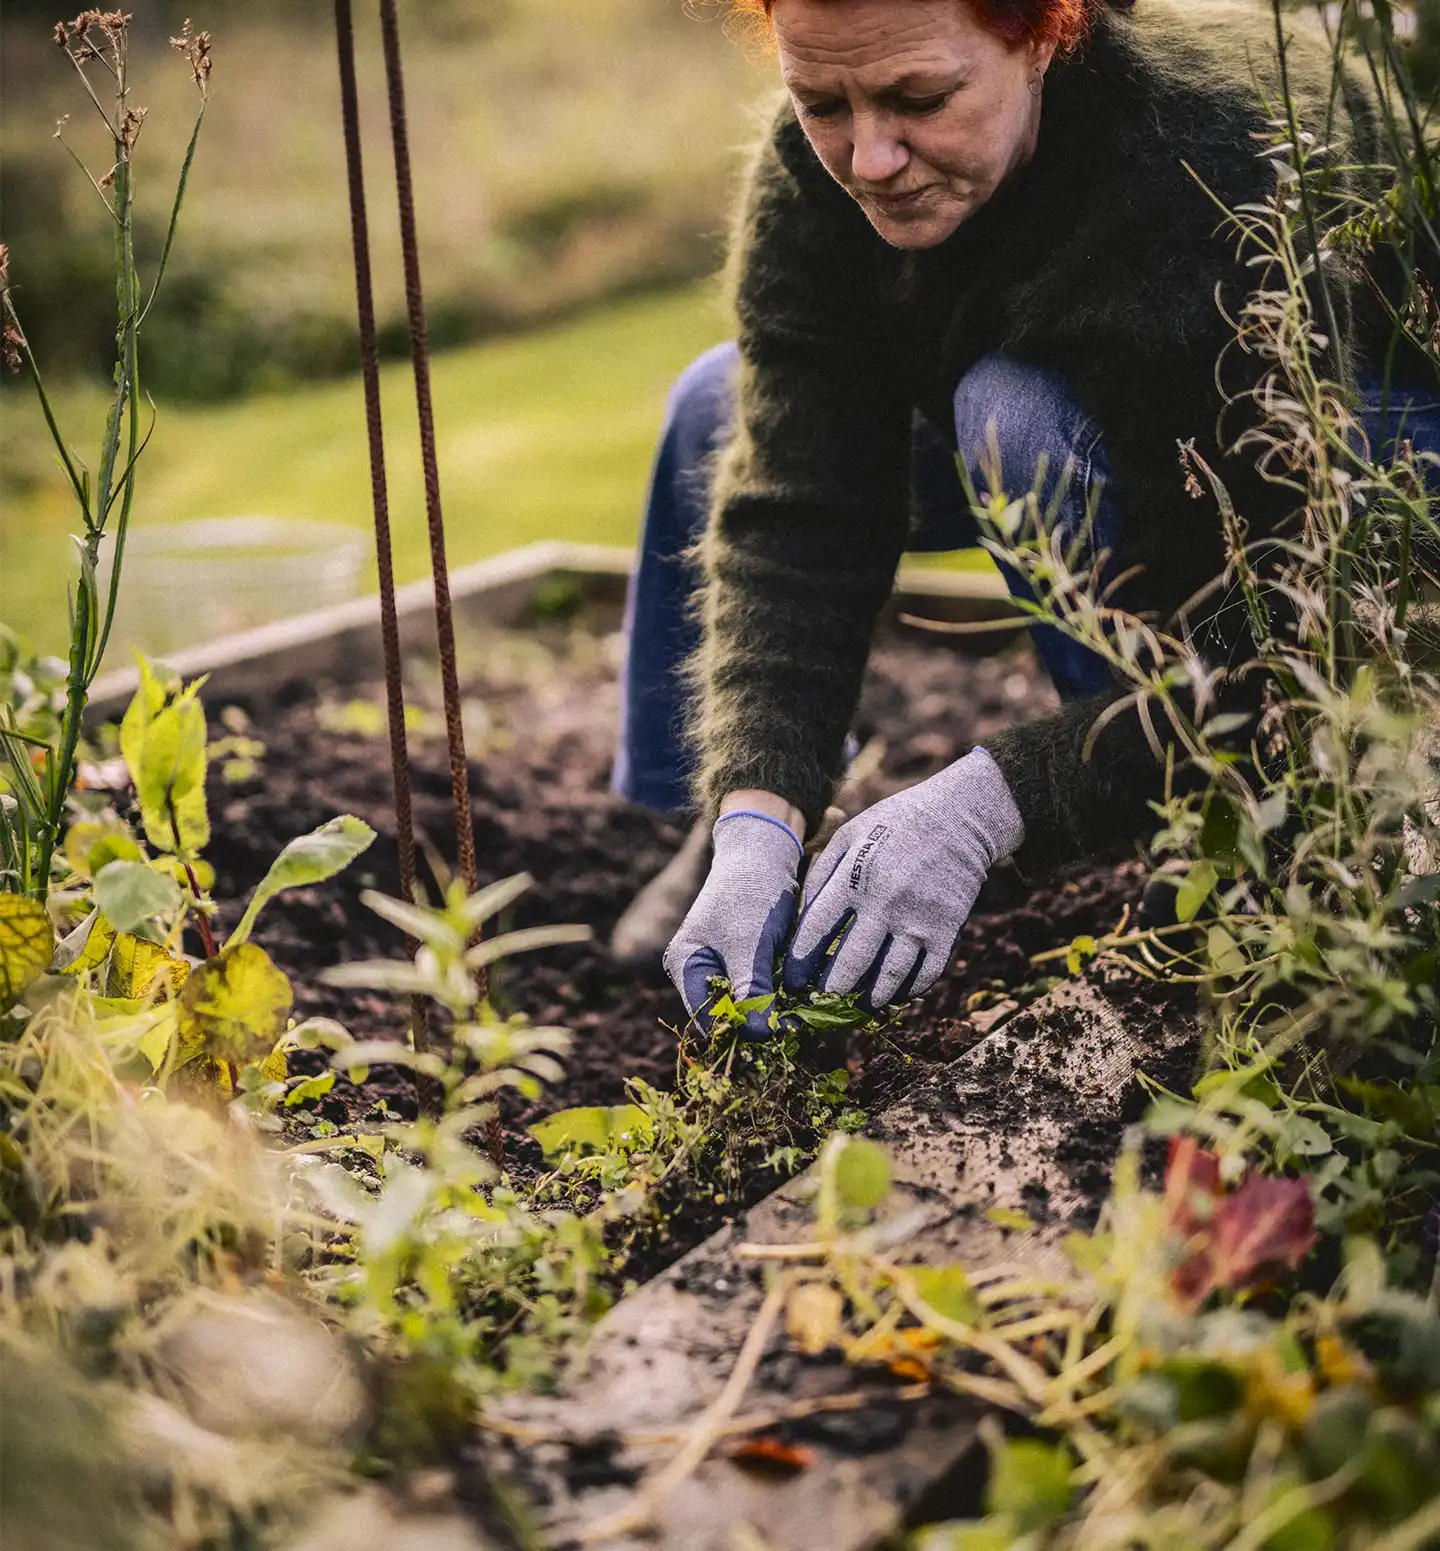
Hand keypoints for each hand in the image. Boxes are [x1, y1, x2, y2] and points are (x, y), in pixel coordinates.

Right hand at [664, 810, 803, 1036]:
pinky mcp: (745, 963)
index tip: (779, 1032)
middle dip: (760, 1021)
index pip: (709, 1020)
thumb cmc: (750, 893)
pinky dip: (780, 995)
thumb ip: (751, 991)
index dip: (742, 1031)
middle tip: (797, 1023)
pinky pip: (762, 992)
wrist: (765, 853)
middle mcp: (698, 972)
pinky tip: (801, 994)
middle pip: (728, 1017)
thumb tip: (761, 1036)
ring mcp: (722, 968)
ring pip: (749, 1007)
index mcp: (684, 966)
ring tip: (802, 1008)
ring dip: (774, 1010)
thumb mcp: (749, 944)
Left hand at [783, 749, 1023, 1010]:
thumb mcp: (851, 834)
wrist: (960, 817)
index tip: (791, 982)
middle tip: (819, 1004)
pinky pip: (926, 973)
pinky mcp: (946, 929)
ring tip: (857, 1007)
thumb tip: (800, 916)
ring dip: (869, 998)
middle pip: (850, 961)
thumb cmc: (896, 824)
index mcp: (854, 878)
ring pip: (889, 976)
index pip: (816, 930)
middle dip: (830, 990)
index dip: (799, 962)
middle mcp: (884, 903)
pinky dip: (909, 991)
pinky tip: (896, 996)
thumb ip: (823, 872)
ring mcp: (918, 919)